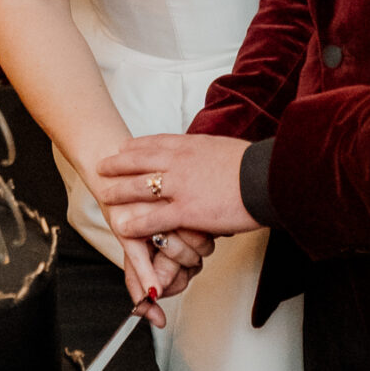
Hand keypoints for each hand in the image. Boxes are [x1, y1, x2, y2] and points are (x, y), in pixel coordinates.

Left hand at [98, 133, 256, 244]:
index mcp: (192, 145)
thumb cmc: (255, 166)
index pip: (156, 142)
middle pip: (140, 161)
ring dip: (119, 192)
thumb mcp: (226, 149)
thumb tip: (207, 154)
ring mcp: (180, 186)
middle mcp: (180, 162)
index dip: (136, 146)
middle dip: (118, 164)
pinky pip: (152, 219)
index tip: (123, 147)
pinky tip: (121, 228)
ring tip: (104, 197)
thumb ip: (209, 153)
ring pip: (139, 188)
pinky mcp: (186, 211)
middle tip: (102, 167)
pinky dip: (135, 224)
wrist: (267, 178)